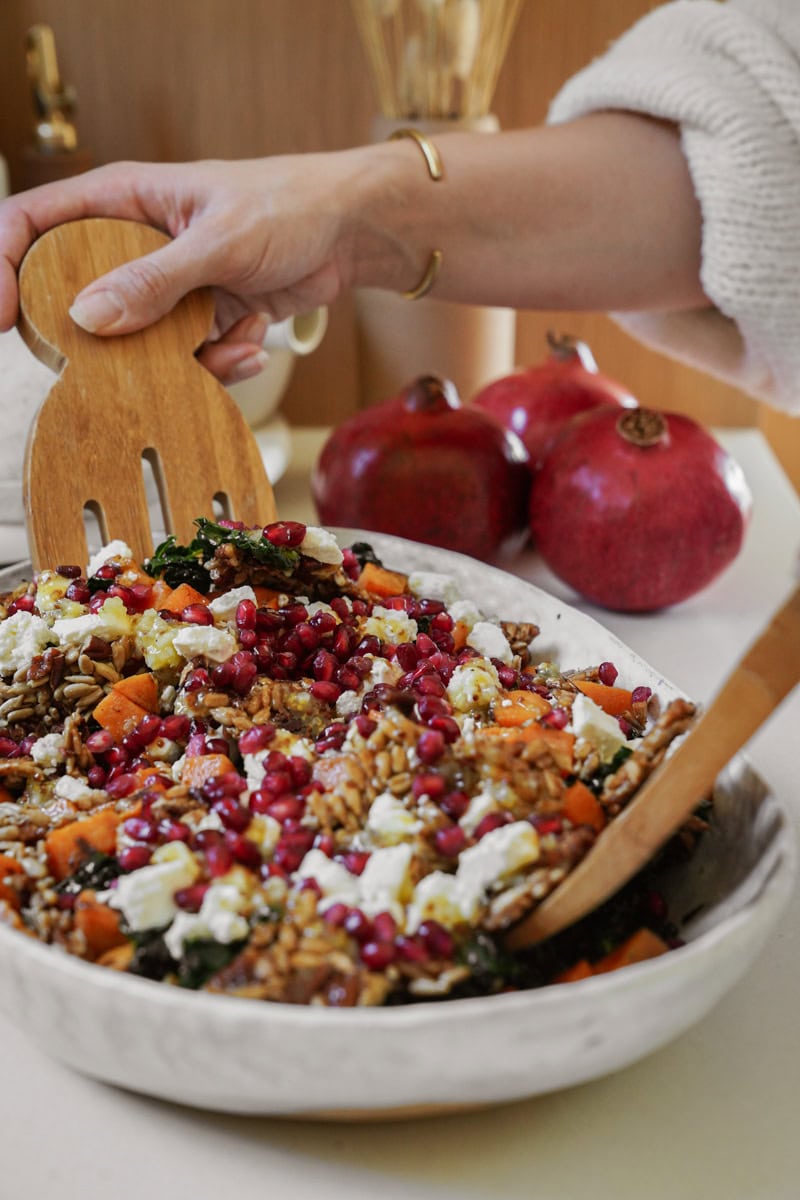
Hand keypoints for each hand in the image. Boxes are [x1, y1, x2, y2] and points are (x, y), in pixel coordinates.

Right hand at [0, 156, 359, 381]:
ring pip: (136, 346)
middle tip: (139, 355)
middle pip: (76, 300)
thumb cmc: (289, 206)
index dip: (3, 265)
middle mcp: (132, 246)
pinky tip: (253, 340)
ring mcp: (164, 289)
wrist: (349, 234)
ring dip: (184, 359)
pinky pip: (185, 362)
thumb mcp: (219, 241)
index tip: (1, 318)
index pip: (32, 223)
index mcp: (121, 201)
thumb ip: (155, 280)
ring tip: (235, 334)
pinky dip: (221, 362)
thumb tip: (88, 317)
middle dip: (107, 341)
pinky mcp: (197, 321)